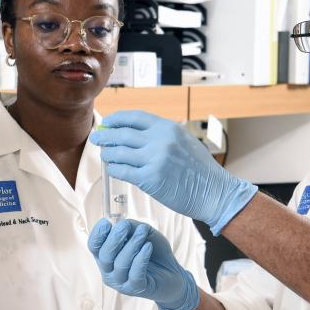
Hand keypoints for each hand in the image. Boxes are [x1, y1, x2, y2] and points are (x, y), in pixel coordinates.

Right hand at [88, 218, 198, 309]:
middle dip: (114, 238)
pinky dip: (141, 258)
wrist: (173, 273)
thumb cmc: (155, 252)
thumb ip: (131, 228)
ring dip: (132, 245)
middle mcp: (109, 272)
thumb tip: (122, 224)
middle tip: (125, 225)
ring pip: (120, 264)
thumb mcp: (143, 234)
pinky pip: (135, 273)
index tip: (106, 222)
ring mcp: (122, 283)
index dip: (97, 234)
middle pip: (104, 256)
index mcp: (106, 258)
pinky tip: (148, 246)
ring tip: (143, 232)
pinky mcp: (136, 289)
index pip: (94, 247)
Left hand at [90, 110, 257, 233]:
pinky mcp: (150, 179)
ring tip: (104, 155)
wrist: (213, 192)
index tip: (108, 122)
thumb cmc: (201, 169)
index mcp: (168, 128)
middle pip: (123, 134)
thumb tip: (137, 133)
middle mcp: (160, 141)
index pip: (135, 117)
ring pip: (120, 153)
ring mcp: (154, 160)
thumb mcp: (185, 141)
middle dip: (106, 135)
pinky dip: (114, 169)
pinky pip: (124, 171)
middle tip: (96, 137)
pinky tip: (112, 169)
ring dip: (108, 153)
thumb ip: (164, 135)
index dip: (118, 119)